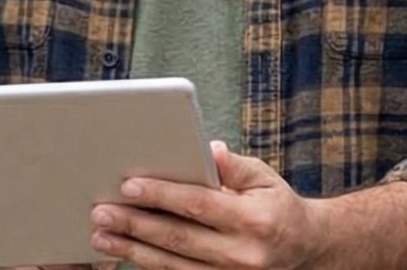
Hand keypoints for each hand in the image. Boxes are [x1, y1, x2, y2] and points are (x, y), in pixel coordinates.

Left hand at [89, 143, 320, 269]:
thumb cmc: (277, 206)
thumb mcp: (264, 177)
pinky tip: (126, 253)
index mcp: (254, 219)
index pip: (199, 205)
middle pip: (178, 238)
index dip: (162, 195)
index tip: (128, 186)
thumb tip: (208, 149)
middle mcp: (242, 253)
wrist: (306, 249)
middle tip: (100, 212)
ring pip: (172, 265)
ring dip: (133, 250)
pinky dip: (150, 266)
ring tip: (101, 237)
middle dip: (135, 224)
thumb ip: (234, 166)